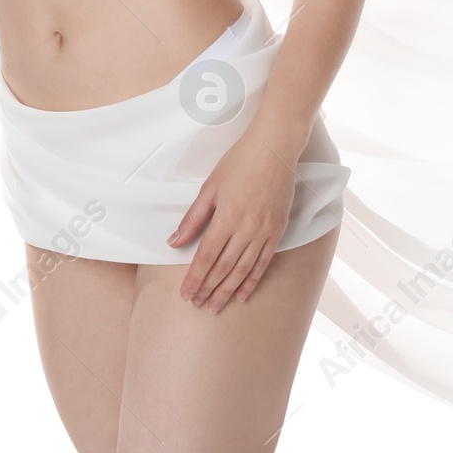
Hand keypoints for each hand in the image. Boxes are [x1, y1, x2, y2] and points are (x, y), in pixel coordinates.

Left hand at [168, 132, 296, 311]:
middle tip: (198, 304)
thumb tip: (175, 242)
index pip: (206, 256)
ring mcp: (264, 230)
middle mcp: (247, 227)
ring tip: (217, 305)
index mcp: (227, 216)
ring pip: (243, 268)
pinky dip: (252, 279)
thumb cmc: (241, 161)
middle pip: (224, 267)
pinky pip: (263, 261)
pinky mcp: (277, 229)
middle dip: (208, 288)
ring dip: (228, 290)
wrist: (275, 147)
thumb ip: (193, 218)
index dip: (194, 278)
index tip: (186, 294)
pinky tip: (243, 292)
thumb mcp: (210, 186)